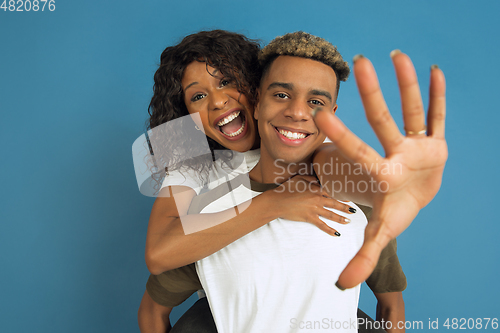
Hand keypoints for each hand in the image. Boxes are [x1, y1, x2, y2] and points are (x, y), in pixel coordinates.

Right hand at [269, 175, 355, 236]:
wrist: (276, 201)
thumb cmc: (285, 189)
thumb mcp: (297, 179)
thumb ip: (309, 179)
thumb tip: (317, 180)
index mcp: (315, 188)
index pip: (332, 191)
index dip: (341, 194)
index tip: (348, 196)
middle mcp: (317, 198)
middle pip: (335, 203)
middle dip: (345, 207)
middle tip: (354, 210)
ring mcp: (314, 209)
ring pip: (331, 214)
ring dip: (341, 218)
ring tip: (348, 221)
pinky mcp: (309, 218)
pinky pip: (322, 225)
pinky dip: (330, 230)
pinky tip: (337, 234)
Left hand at [313, 51, 446, 288]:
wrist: (413, 196)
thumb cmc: (395, 210)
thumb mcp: (383, 232)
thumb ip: (362, 255)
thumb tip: (341, 286)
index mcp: (381, 172)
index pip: (358, 150)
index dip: (341, 135)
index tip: (321, 113)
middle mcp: (395, 153)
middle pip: (383, 120)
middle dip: (373, 92)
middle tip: (358, 62)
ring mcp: (415, 145)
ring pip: (410, 109)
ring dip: (406, 83)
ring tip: (395, 54)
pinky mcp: (435, 142)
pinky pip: (436, 115)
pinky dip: (437, 95)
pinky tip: (433, 70)